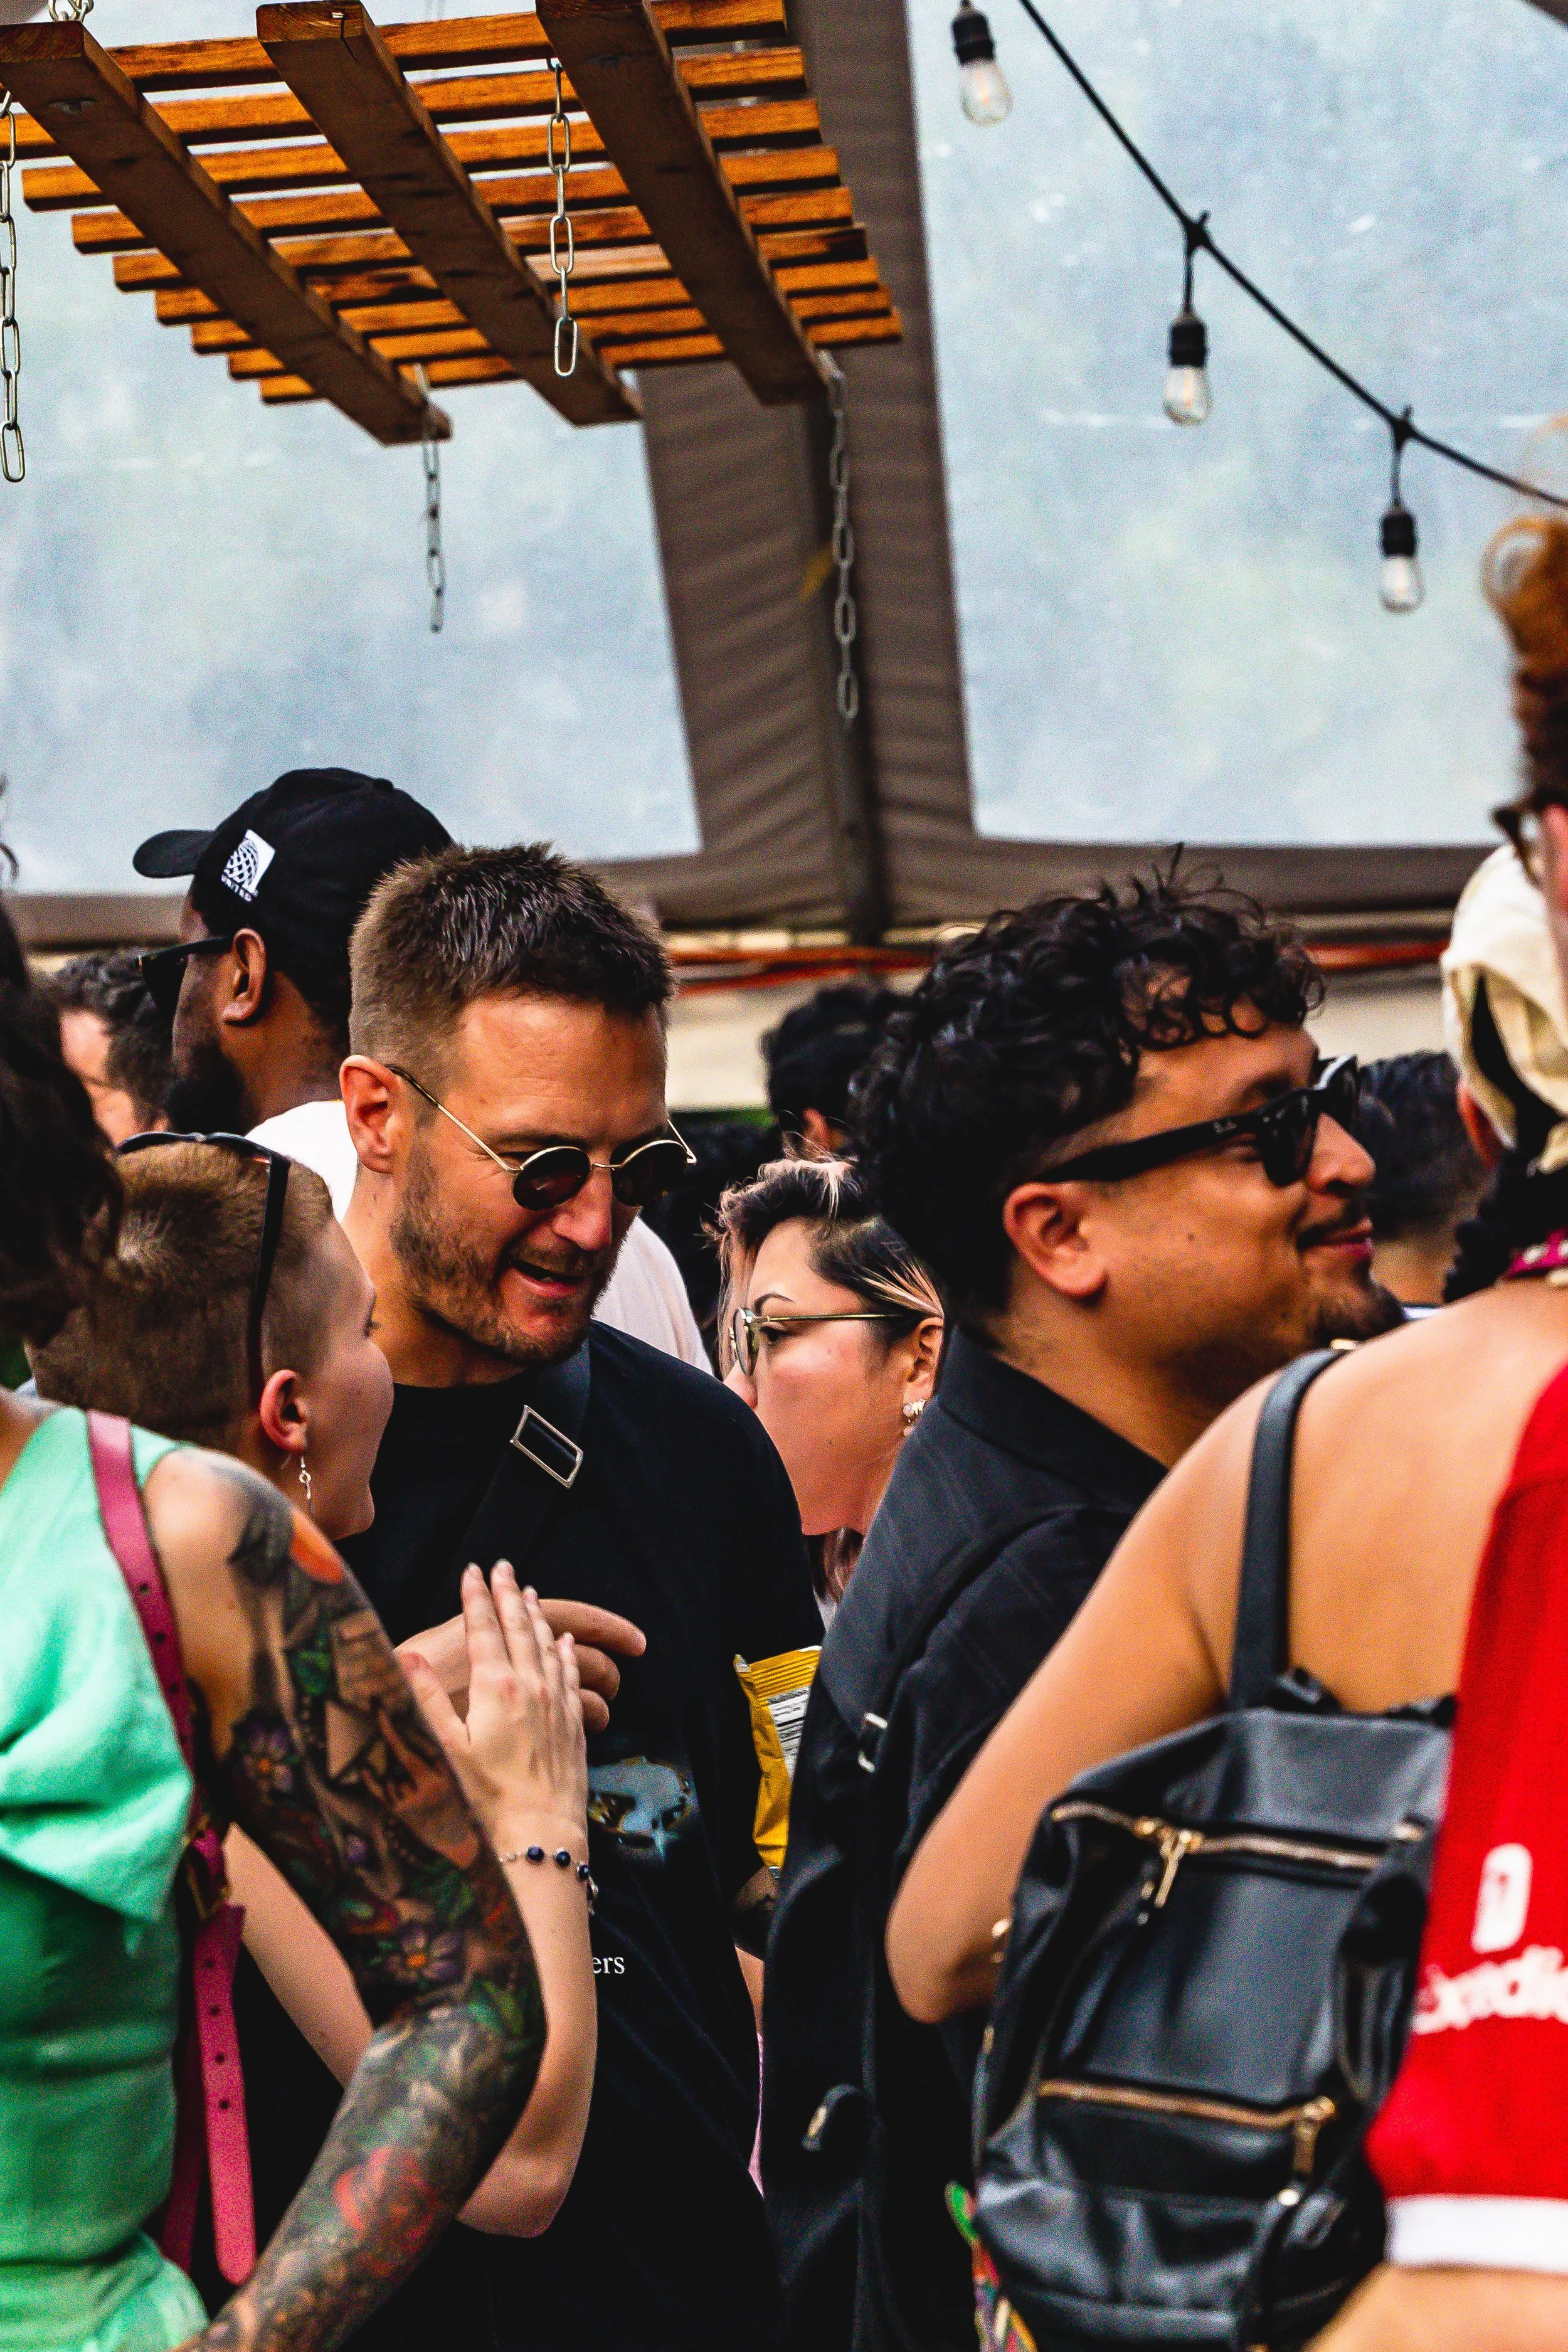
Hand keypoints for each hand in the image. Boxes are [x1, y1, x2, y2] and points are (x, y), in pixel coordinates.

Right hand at [402, 1564, 587, 1851]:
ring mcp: (555, 1703)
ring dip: (536, 1615)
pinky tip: (563, 1640)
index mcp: (494, 1687)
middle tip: (503, 1566)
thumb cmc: (485, 1798)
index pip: (483, 1629)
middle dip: (508, 1593)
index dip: (476, 1597)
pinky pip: (570, 1673)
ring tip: (529, 1592)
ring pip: (547, 1644)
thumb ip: (427, 1698)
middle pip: (519, 1627)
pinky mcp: (572, 1722)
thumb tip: (406, 1656)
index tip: (472, 1570)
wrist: (539, 1832)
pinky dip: (565, 1650)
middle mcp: (529, 1686)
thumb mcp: (446, 1747)